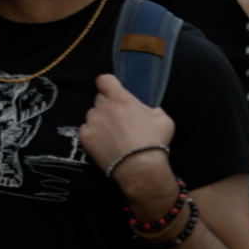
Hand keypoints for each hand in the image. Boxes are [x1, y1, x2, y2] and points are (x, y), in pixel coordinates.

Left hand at [79, 74, 175, 201]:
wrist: (140, 168)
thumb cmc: (154, 142)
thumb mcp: (163, 119)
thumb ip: (151, 108)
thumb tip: (146, 109)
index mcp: (120, 99)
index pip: (104, 80)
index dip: (108, 84)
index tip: (113, 91)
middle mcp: (103, 107)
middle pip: (99, 98)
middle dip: (108, 105)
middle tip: (118, 118)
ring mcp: (91, 121)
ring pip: (92, 114)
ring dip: (100, 119)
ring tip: (112, 134)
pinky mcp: (84, 136)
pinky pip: (87, 129)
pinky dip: (94, 134)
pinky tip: (105, 143)